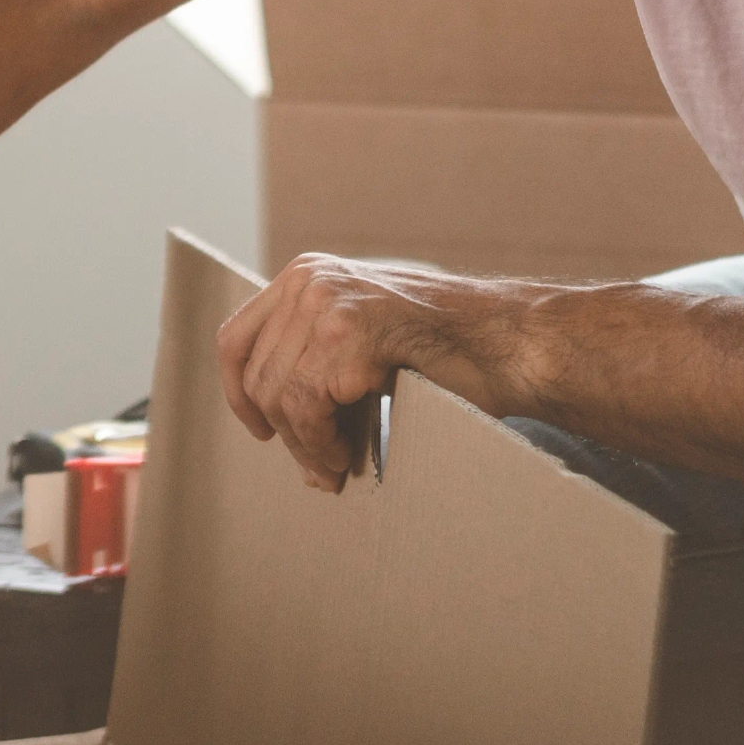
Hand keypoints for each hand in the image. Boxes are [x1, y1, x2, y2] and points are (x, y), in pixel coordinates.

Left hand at [215, 254, 524, 493]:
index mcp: (306, 275)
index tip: (261, 429)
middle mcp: (309, 281)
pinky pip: (306, 406)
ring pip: (279, 396)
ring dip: (305, 445)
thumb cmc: (448, 348)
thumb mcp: (365, 339)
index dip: (238, 392)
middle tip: (318, 469)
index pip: (235, 337)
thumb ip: (317, 364)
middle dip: (284, 432)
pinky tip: (348, 456)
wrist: (508, 338)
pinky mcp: (349, 334)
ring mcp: (327, 303)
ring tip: (335, 467)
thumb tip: (273, 429)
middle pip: (256, 375)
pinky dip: (321, 443)